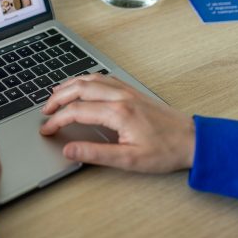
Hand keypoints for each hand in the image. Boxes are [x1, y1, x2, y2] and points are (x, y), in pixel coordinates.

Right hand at [40, 74, 194, 172]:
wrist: (192, 140)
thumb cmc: (164, 151)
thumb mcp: (129, 160)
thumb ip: (95, 153)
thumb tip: (68, 150)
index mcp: (117, 112)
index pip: (76, 111)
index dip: (57, 120)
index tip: (46, 130)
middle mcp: (120, 96)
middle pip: (79, 88)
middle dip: (57, 98)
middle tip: (44, 110)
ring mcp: (126, 90)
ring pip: (90, 79)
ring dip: (69, 85)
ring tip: (55, 95)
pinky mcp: (131, 90)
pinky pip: (103, 78)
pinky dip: (85, 80)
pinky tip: (81, 86)